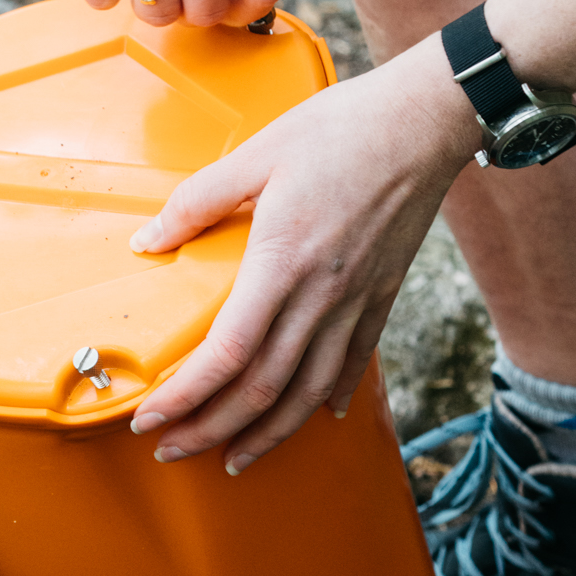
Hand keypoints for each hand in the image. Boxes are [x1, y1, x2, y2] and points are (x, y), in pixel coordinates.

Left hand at [126, 34, 481, 471]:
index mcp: (282, 262)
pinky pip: (353, 363)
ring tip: (233, 458)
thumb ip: (196, 202)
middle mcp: (321, 295)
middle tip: (172, 451)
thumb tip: (147, 240)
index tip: (149, 420)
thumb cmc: (343, 128)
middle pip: (261, 390)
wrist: (428, 118)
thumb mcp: (257, 154)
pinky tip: (313, 418)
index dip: (184, 397)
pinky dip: (329, 398)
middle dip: (210, 431)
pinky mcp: (382, 296)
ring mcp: (356, 301)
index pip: (227, 354)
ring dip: (266, 436)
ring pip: (307, 393)